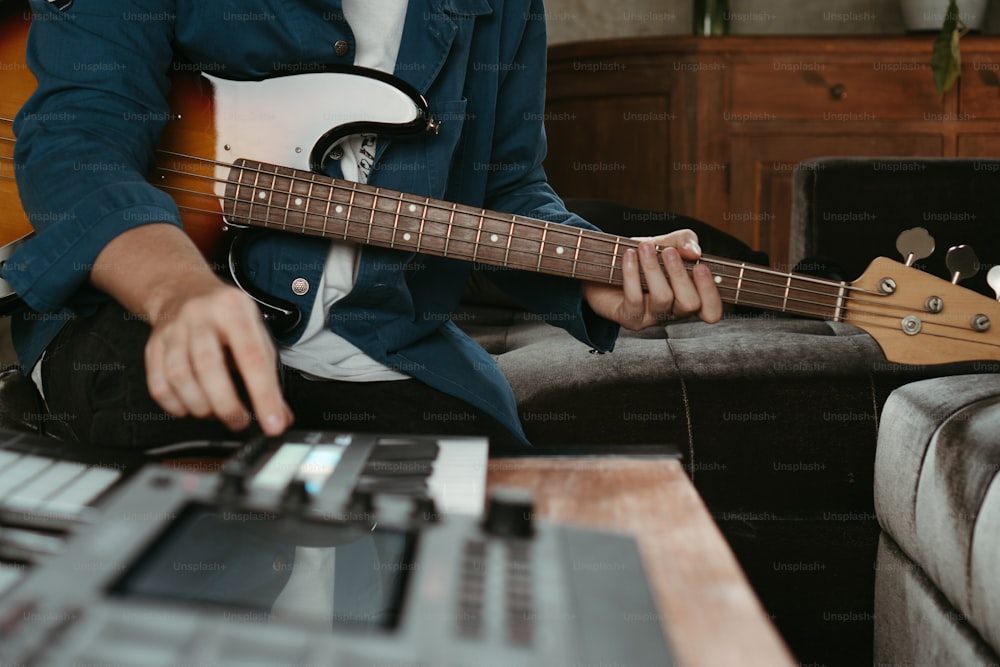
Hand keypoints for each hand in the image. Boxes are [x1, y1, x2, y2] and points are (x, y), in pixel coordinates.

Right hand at [90, 224, 292, 434]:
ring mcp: (173, 330)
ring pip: (180, 376)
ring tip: (215, 413)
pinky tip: (190, 407)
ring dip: (200, 406)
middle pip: (209, 366)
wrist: (183, 289)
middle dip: (226, 404)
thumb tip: (281, 415)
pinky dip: (175, 404)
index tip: (273, 423)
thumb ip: (269, 373)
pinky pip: (158, 383)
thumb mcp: (255, 331)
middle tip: (240, 422)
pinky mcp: (153, 345)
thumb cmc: (226, 315)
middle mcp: (200, 316)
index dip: (264, 394)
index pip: (252, 356)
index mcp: (233, 309)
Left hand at [582, 230, 722, 329]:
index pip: (712, 312)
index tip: (700, 267)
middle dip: (680, 274)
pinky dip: (632, 273)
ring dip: (654, 269)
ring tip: (644, 248)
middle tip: (668, 252)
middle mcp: (674, 312)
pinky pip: (635, 298)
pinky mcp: (629, 318)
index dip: (711, 293)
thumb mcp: (667, 241)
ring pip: (663, 298)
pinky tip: (629, 255)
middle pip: (690, 304)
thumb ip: (685, 241)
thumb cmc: (642, 255)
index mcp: (689, 297)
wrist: (605, 263)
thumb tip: (695, 252)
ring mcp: (651, 317)